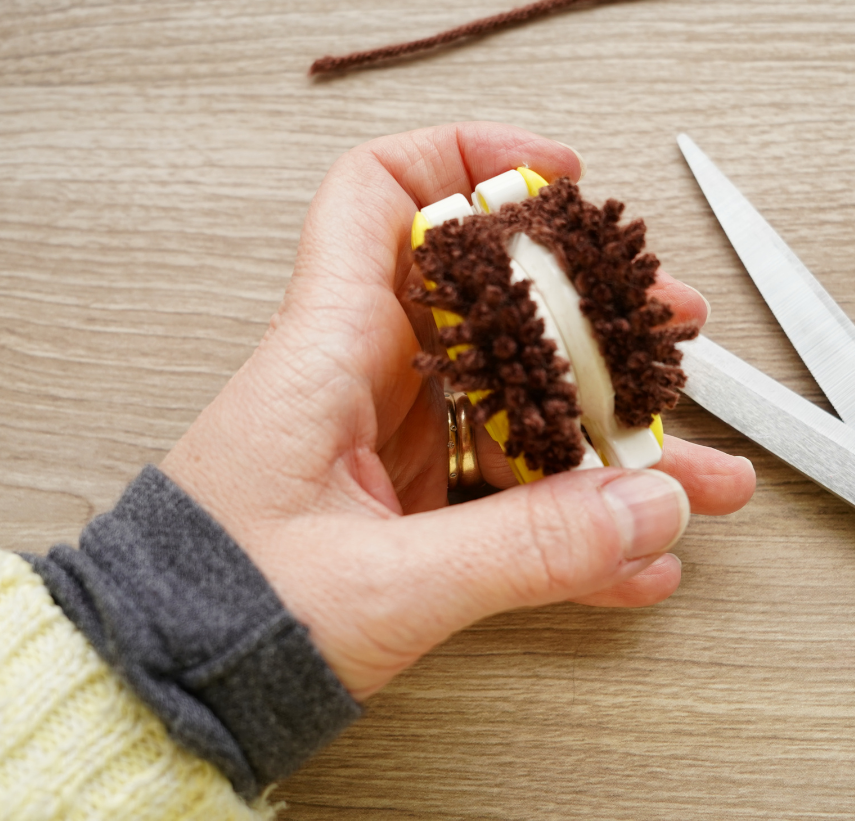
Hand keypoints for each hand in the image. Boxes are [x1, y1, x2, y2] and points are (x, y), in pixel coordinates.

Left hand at [160, 123, 755, 700]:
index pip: (379, 196)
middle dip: (595, 312)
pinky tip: (632, 558)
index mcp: (328, 352)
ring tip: (694, 472)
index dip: (468, 159)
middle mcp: (361, 379)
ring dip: (609, 435)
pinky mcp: (405, 506)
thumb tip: (648, 508)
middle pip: (494, 302)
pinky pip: (508, 487)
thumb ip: (524, 548)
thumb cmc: (218, 620)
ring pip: (518, 402)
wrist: (161, 695)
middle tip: (669, 331)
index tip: (562, 178)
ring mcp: (389, 443)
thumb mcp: (383, 583)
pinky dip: (573, 518)